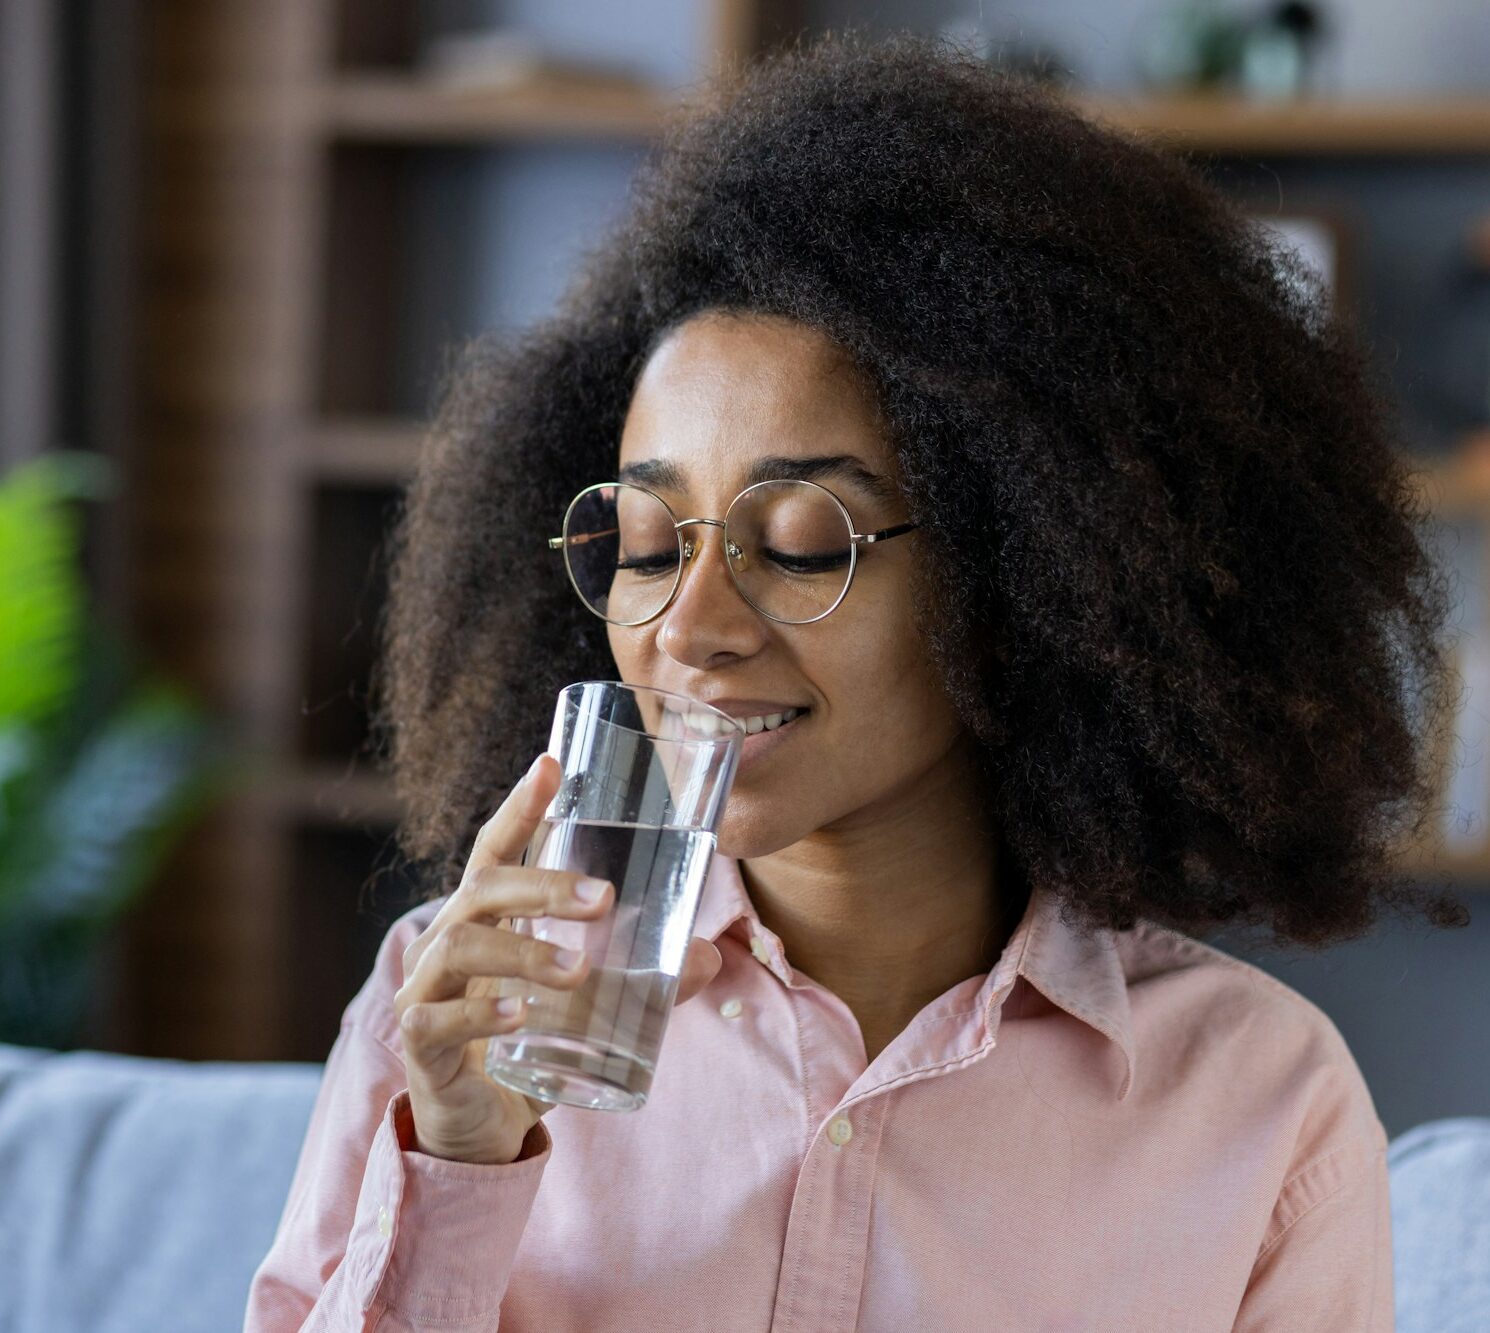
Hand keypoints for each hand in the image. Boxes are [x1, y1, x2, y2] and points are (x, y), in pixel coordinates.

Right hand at [392, 753, 723, 1163]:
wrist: (478, 1130)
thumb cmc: (528, 1047)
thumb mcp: (590, 1008)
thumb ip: (643, 980)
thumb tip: (708, 955)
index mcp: (484, 920)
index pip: (494, 850)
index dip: (519, 807)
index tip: (550, 764)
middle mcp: (446, 942)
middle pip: (484, 887)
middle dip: (544, 885)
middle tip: (604, 899)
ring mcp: (425, 989)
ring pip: (462, 944)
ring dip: (524, 952)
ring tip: (578, 971)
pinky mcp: (421, 1042)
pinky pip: (438, 1016)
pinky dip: (481, 1012)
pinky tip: (520, 1016)